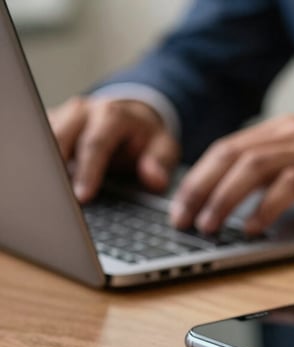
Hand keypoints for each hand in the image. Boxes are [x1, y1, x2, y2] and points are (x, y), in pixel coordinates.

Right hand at [48, 97, 179, 201]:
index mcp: (113, 114)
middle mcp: (84, 110)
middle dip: (57, 168)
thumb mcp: (164, 148)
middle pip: (61, 138)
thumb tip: (155, 179)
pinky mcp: (52, 124)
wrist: (133, 119)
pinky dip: (40, 161)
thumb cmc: (146, 138)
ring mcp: (64, 115)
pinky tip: (46, 182)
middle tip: (58, 199)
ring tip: (50, 193)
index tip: (82, 197)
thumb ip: (160, 163)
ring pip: (44, 139)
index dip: (88, 171)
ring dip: (45, 165)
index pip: (95, 143)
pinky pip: (39, 142)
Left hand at [170, 115, 293, 233]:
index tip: (179, 206)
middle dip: (200, 188)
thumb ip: (276, 170)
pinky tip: (254, 228)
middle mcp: (293, 133)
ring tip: (209, 225)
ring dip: (225, 198)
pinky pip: (289, 185)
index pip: (227, 148)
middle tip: (182, 219)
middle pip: (231, 155)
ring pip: (254, 167)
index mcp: (284, 130)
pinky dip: (266, 207)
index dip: (197, 177)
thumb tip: (234, 200)